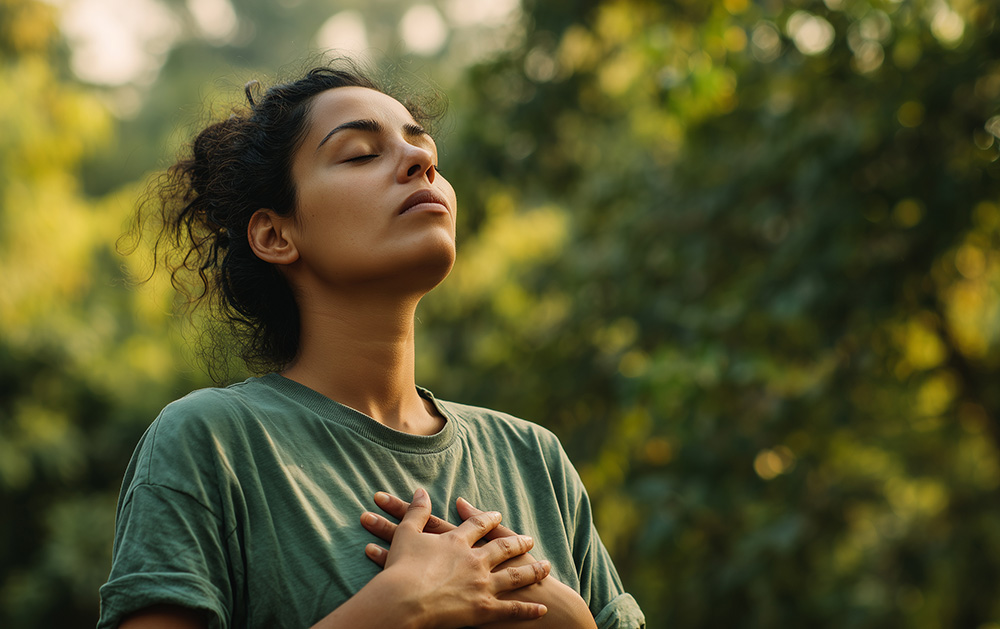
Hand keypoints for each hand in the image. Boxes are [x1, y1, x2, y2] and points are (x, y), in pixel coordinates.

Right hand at [373, 488, 550, 627]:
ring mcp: (483, 585)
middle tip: (529, 539)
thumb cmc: (400, 568)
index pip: (478, 526)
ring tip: (547, 568)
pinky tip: (542, 608)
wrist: (402, 601)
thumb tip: (421, 490)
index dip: (489, 519)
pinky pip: (512, 609)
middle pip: (503, 549)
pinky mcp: (484, 610)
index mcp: (458, 542)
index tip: (498, 515)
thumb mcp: (406, 533)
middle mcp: (476, 561)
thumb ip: (416, 511)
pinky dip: (528, 609)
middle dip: (518, 543)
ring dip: (532, 572)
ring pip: (515, 576)